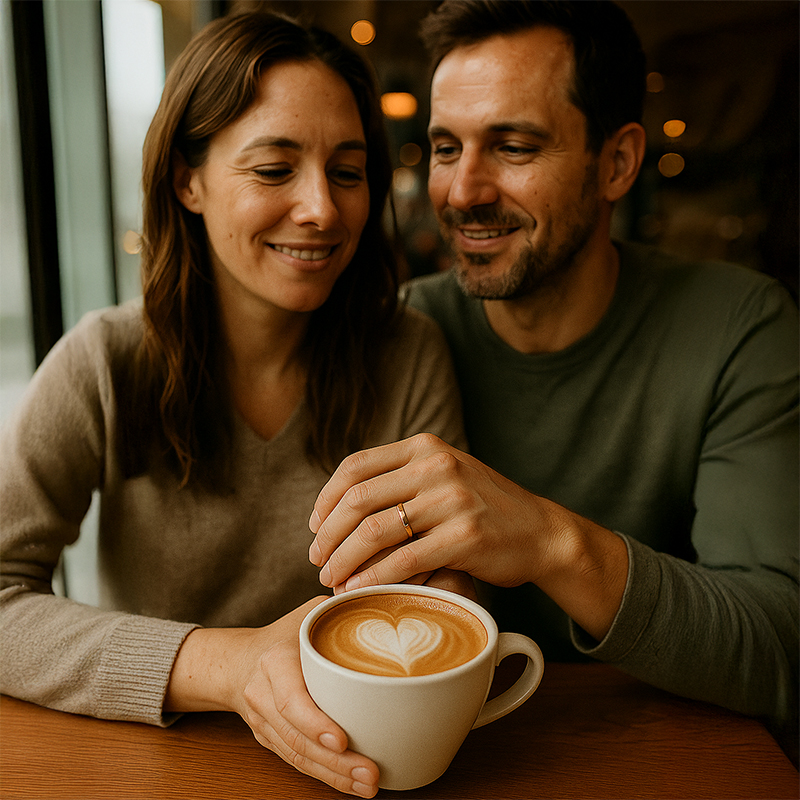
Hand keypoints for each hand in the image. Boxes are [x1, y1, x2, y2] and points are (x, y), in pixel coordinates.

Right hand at [165, 598, 379, 796]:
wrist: (236, 663)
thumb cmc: (282, 635)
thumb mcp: (305, 614)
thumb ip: (338, 611)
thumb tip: (383, 606)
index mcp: (274, 663)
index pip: (290, 700)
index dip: (314, 722)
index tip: (342, 738)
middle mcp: (264, 698)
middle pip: (298, 739)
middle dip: (335, 762)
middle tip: (371, 773)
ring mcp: (265, 725)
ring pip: (298, 758)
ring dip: (334, 776)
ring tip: (369, 785)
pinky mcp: (270, 742)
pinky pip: (297, 763)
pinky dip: (325, 777)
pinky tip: (353, 785)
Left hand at [308, 433, 627, 640]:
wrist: (542, 532)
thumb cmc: (485, 507)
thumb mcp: (445, 474)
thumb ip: (402, 477)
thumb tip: (340, 505)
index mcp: (425, 446)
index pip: (355, 466)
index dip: (326, 498)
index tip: (315, 525)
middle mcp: (436, 466)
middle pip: (358, 498)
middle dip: (328, 534)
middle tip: (316, 559)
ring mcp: (452, 499)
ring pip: (375, 530)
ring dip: (344, 559)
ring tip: (332, 578)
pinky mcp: (465, 536)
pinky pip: (403, 559)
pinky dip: (373, 577)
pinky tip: (359, 589)